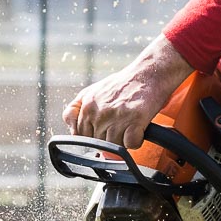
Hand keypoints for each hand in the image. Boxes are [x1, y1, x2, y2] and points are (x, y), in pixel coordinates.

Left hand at [63, 35, 194, 149]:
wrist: (148, 73)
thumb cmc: (122, 84)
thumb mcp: (92, 91)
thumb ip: (75, 110)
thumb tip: (71, 131)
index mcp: (87, 105)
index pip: (81, 135)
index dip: (93, 137)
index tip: (104, 131)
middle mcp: (99, 111)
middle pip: (98, 143)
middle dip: (109, 140)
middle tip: (121, 126)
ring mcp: (117, 116)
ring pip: (114, 147)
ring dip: (124, 141)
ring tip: (130, 127)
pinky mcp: (135, 120)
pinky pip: (131, 144)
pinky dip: (136, 141)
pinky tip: (139, 130)